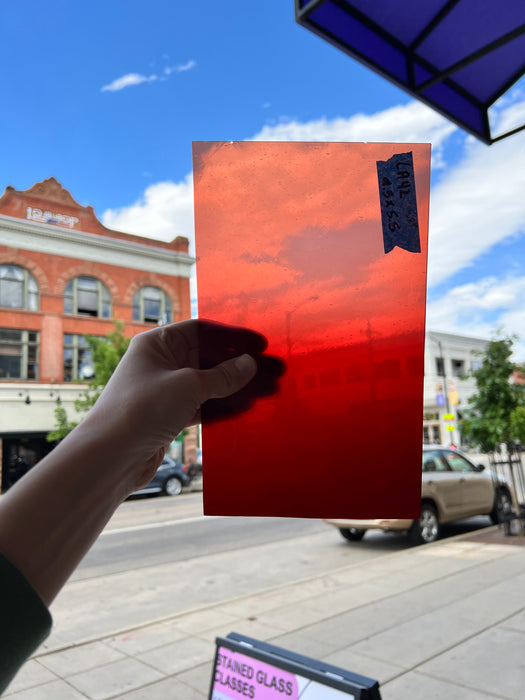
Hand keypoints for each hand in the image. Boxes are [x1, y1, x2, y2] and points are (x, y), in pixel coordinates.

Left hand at [86, 319, 283, 488]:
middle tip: (274, 371)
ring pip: (209, 384)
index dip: (233, 337)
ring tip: (270, 392)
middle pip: (210, 358)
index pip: (202, 331)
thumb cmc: (140, 410)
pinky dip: (224, 406)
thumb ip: (223, 376)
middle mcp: (161, 363)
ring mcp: (165, 390)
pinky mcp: (169, 416)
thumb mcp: (188, 386)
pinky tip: (247, 408)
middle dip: (242, 366)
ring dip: (238, 387)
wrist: (109, 457)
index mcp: (158, 343)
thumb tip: (250, 364)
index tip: (261, 344)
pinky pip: (203, 405)